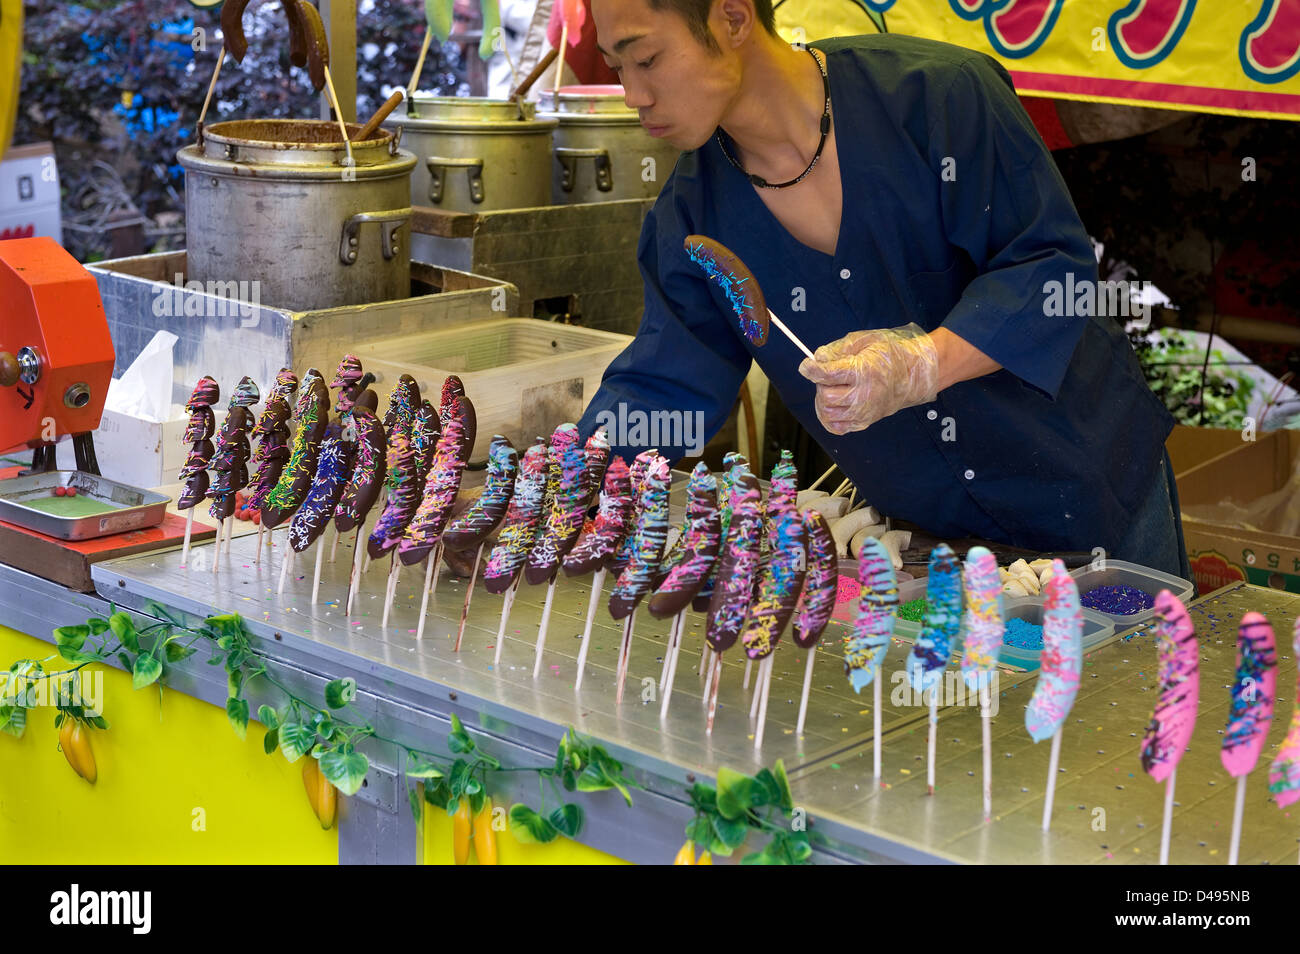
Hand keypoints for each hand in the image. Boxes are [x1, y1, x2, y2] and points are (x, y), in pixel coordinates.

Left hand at [797, 323, 939, 434]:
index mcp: (865, 371)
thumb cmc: (891, 354)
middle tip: (829, 375)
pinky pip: (837, 427)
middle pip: (825, 395)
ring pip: (827, 413)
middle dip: (820, 384)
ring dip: (823, 400)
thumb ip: (839, 348)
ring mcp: (864, 412)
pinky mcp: (864, 422)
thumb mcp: (866, 340)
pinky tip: (834, 404)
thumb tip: (818, 358)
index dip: (811, 369)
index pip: (827, 374)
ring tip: (833, 389)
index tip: (806, 365)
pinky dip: (829, 417)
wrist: (915, 374)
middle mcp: (864, 395)